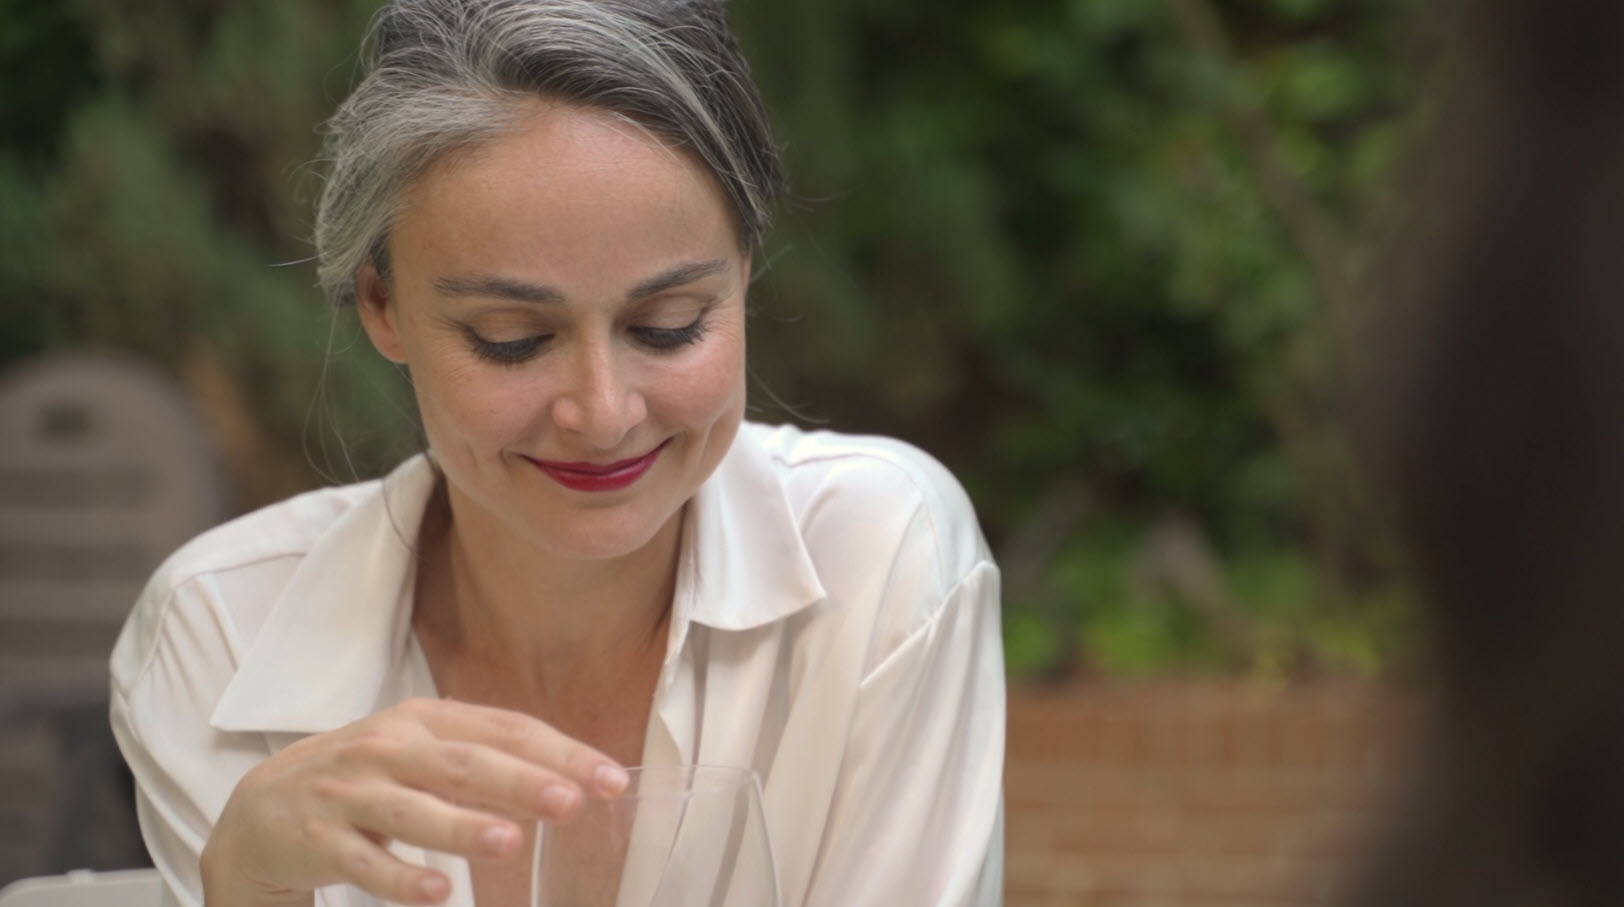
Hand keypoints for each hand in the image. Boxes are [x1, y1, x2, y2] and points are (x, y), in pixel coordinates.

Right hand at [200, 697, 627, 905]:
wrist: (258, 810)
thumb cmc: (364, 778)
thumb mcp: (422, 755)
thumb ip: (486, 765)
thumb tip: (564, 786)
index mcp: (424, 720)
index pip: (503, 728)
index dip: (558, 752)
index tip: (610, 779)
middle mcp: (387, 747)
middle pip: (463, 762)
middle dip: (520, 781)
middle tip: (571, 803)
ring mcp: (349, 792)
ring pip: (413, 809)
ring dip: (462, 827)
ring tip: (510, 844)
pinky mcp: (316, 839)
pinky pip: (364, 862)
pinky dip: (402, 878)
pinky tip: (439, 894)